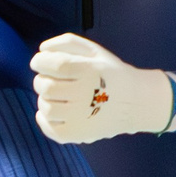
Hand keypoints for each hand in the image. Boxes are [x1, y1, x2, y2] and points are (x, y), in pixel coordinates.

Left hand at [31, 34, 173, 143]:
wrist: (135, 102)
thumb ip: (67, 43)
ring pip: (45, 107)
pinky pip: (51, 129)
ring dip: (44, 99)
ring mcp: (81, 117)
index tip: (40, 62)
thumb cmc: (110, 73)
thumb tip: (42, 50)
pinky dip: (44, 120)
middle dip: (41, 80)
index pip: (53, 64)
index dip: (40, 61)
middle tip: (50, 79)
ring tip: (56, 96)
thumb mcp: (94, 50)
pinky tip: (52, 112)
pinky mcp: (79, 134)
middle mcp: (85, 94)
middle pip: (45, 86)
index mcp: (89, 71)